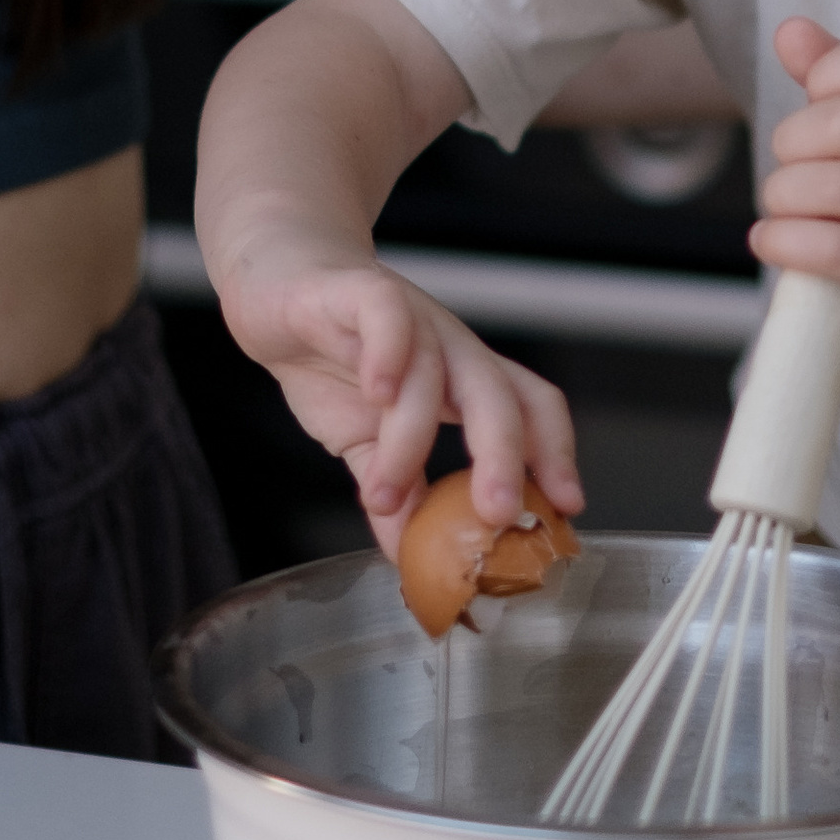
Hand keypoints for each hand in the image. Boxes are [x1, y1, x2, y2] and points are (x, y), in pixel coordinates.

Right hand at [217, 244, 581, 550]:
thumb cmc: (332, 354)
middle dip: (504, 457)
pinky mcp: (356, 292)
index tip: (564, 509)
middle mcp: (448, 345)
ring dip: (408, 442)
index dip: (555, 455)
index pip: (532, 408)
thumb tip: (407, 556)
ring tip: (383, 496)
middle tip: (497, 515)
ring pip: (431, 373)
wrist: (275, 283)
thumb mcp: (363, 439)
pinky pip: (387, 316)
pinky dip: (389, 353)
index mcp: (463, 379)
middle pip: (499, 395)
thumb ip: (393, 489)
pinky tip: (377, 392)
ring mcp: (409, 316)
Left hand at [757, 17, 839, 384]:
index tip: (816, 103)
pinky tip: (773, 240)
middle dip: (793, 141)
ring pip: (832, 184)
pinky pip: (833, 247)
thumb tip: (789, 31)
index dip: (830, 73)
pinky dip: (785, 240)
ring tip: (781, 205)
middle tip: (791, 167)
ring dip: (783, 194)